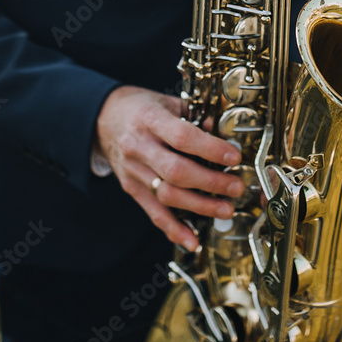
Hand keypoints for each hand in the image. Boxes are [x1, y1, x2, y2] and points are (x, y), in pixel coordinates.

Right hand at [95, 86, 244, 251]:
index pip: (182, 137)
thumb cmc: (142, 108)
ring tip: (226, 209)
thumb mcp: (168, 102)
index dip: (210, 149)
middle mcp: (138, 146)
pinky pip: (154, 213)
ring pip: (167, 195)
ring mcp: (133, 170)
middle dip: (211, 183)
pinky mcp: (132, 188)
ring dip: (200, 207)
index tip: (234, 157)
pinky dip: (174, 229)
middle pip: (176, 171)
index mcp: (149, 119)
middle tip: (236, 187)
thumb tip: (225, 136)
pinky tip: (193, 240)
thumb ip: (196, 117)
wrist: (105, 118)